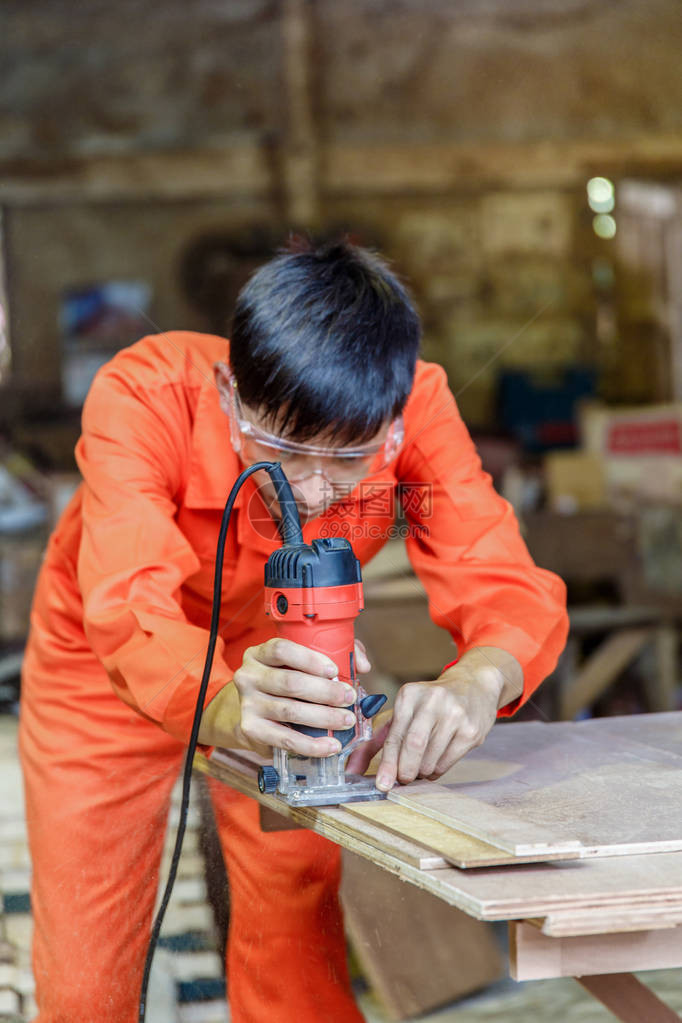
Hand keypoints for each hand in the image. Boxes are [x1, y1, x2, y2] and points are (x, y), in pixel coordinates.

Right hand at [198, 636, 371, 757]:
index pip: (281, 650)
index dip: (309, 659)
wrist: (254, 711)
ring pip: (289, 710)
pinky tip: (330, 746)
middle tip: (350, 698)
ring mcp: (247, 704)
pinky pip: (284, 739)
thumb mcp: (303, 662)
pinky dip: (310, 745)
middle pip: (289, 682)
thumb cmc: (287, 681)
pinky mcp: (251, 729)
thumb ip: (336, 653)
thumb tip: (362, 665)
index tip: (335, 671)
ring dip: (323, 718)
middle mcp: (248, 676)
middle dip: (325, 692)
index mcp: (260, 653)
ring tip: (347, 721)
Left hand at [346, 647, 521, 790]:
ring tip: (419, 768)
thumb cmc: (430, 704)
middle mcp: (433, 701)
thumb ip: (376, 741)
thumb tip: (352, 769)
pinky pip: (448, 762)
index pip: (394, 735)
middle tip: (403, 779)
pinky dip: (436, 771)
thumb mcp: (403, 713)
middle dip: (405, 770)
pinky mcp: (471, 730)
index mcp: (409, 694)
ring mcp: (455, 714)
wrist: (473, 687)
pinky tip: (434, 764)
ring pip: (431, 758)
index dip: (387, 763)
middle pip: (414, 745)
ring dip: (421, 772)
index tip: (382, 784)